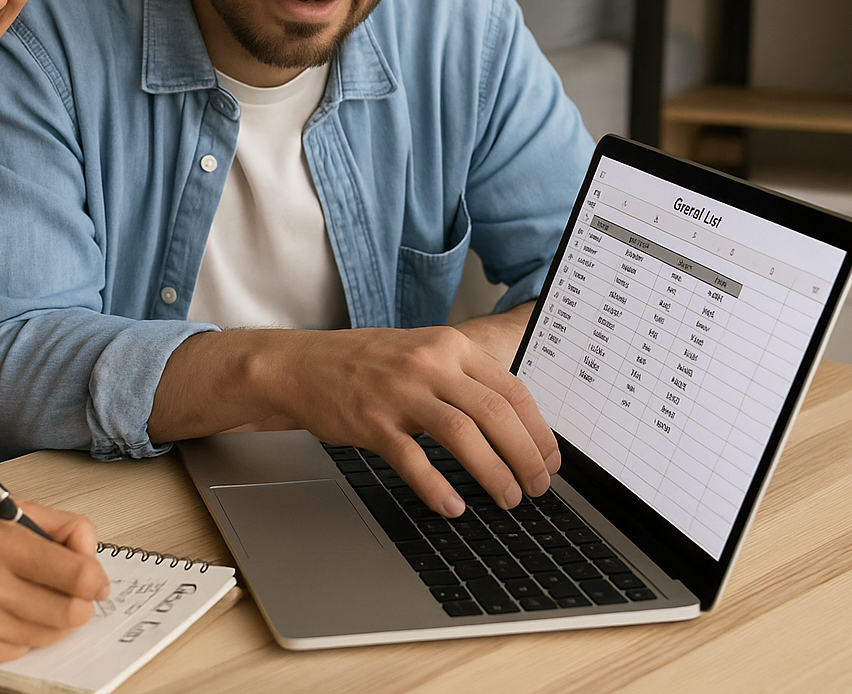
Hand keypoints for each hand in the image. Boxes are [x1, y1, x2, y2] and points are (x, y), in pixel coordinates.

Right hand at [0, 503, 109, 664]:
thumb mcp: (4, 516)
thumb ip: (57, 527)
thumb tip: (92, 555)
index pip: (77, 573)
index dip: (95, 579)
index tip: (95, 579)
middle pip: (71, 611)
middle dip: (81, 604)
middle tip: (73, 594)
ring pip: (52, 634)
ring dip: (55, 620)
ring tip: (36, 601)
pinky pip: (25, 650)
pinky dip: (27, 635)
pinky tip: (9, 615)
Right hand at [151, 308, 557, 517]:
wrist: (302, 364)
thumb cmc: (365, 364)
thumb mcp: (422, 353)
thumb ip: (464, 378)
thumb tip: (513, 424)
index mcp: (449, 346)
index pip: (512, 389)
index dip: (539, 431)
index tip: (549, 460)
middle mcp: (429, 364)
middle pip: (495, 414)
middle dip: (525, 457)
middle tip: (535, 487)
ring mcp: (399, 392)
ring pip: (463, 435)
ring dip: (493, 473)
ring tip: (506, 500)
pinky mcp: (371, 421)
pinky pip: (412, 460)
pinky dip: (437, 487)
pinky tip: (452, 506)